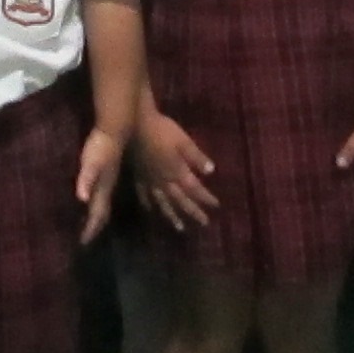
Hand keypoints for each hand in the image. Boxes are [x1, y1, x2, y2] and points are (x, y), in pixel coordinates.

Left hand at [75, 127, 124, 244]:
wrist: (117, 128)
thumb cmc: (101, 146)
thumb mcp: (91, 163)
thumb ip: (86, 179)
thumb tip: (82, 198)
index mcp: (103, 188)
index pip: (97, 214)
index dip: (91, 229)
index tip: (84, 243)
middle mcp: (107, 187)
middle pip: (102, 212)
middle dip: (95, 226)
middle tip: (88, 237)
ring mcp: (108, 178)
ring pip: (104, 202)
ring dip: (98, 215)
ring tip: (92, 223)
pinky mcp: (108, 170)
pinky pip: (103, 190)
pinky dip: (98, 199)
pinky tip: (94, 196)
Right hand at [134, 107, 217, 231]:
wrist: (137, 125)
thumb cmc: (162, 130)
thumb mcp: (184, 141)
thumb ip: (196, 156)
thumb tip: (211, 171)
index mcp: (178, 172)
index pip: (195, 189)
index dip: (206, 198)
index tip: (216, 206)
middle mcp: (165, 181)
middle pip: (181, 200)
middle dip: (193, 212)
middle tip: (203, 223)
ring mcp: (150, 181)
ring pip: (162, 203)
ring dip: (172, 216)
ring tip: (179, 227)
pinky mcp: (139, 177)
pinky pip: (144, 195)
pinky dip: (148, 204)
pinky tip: (150, 210)